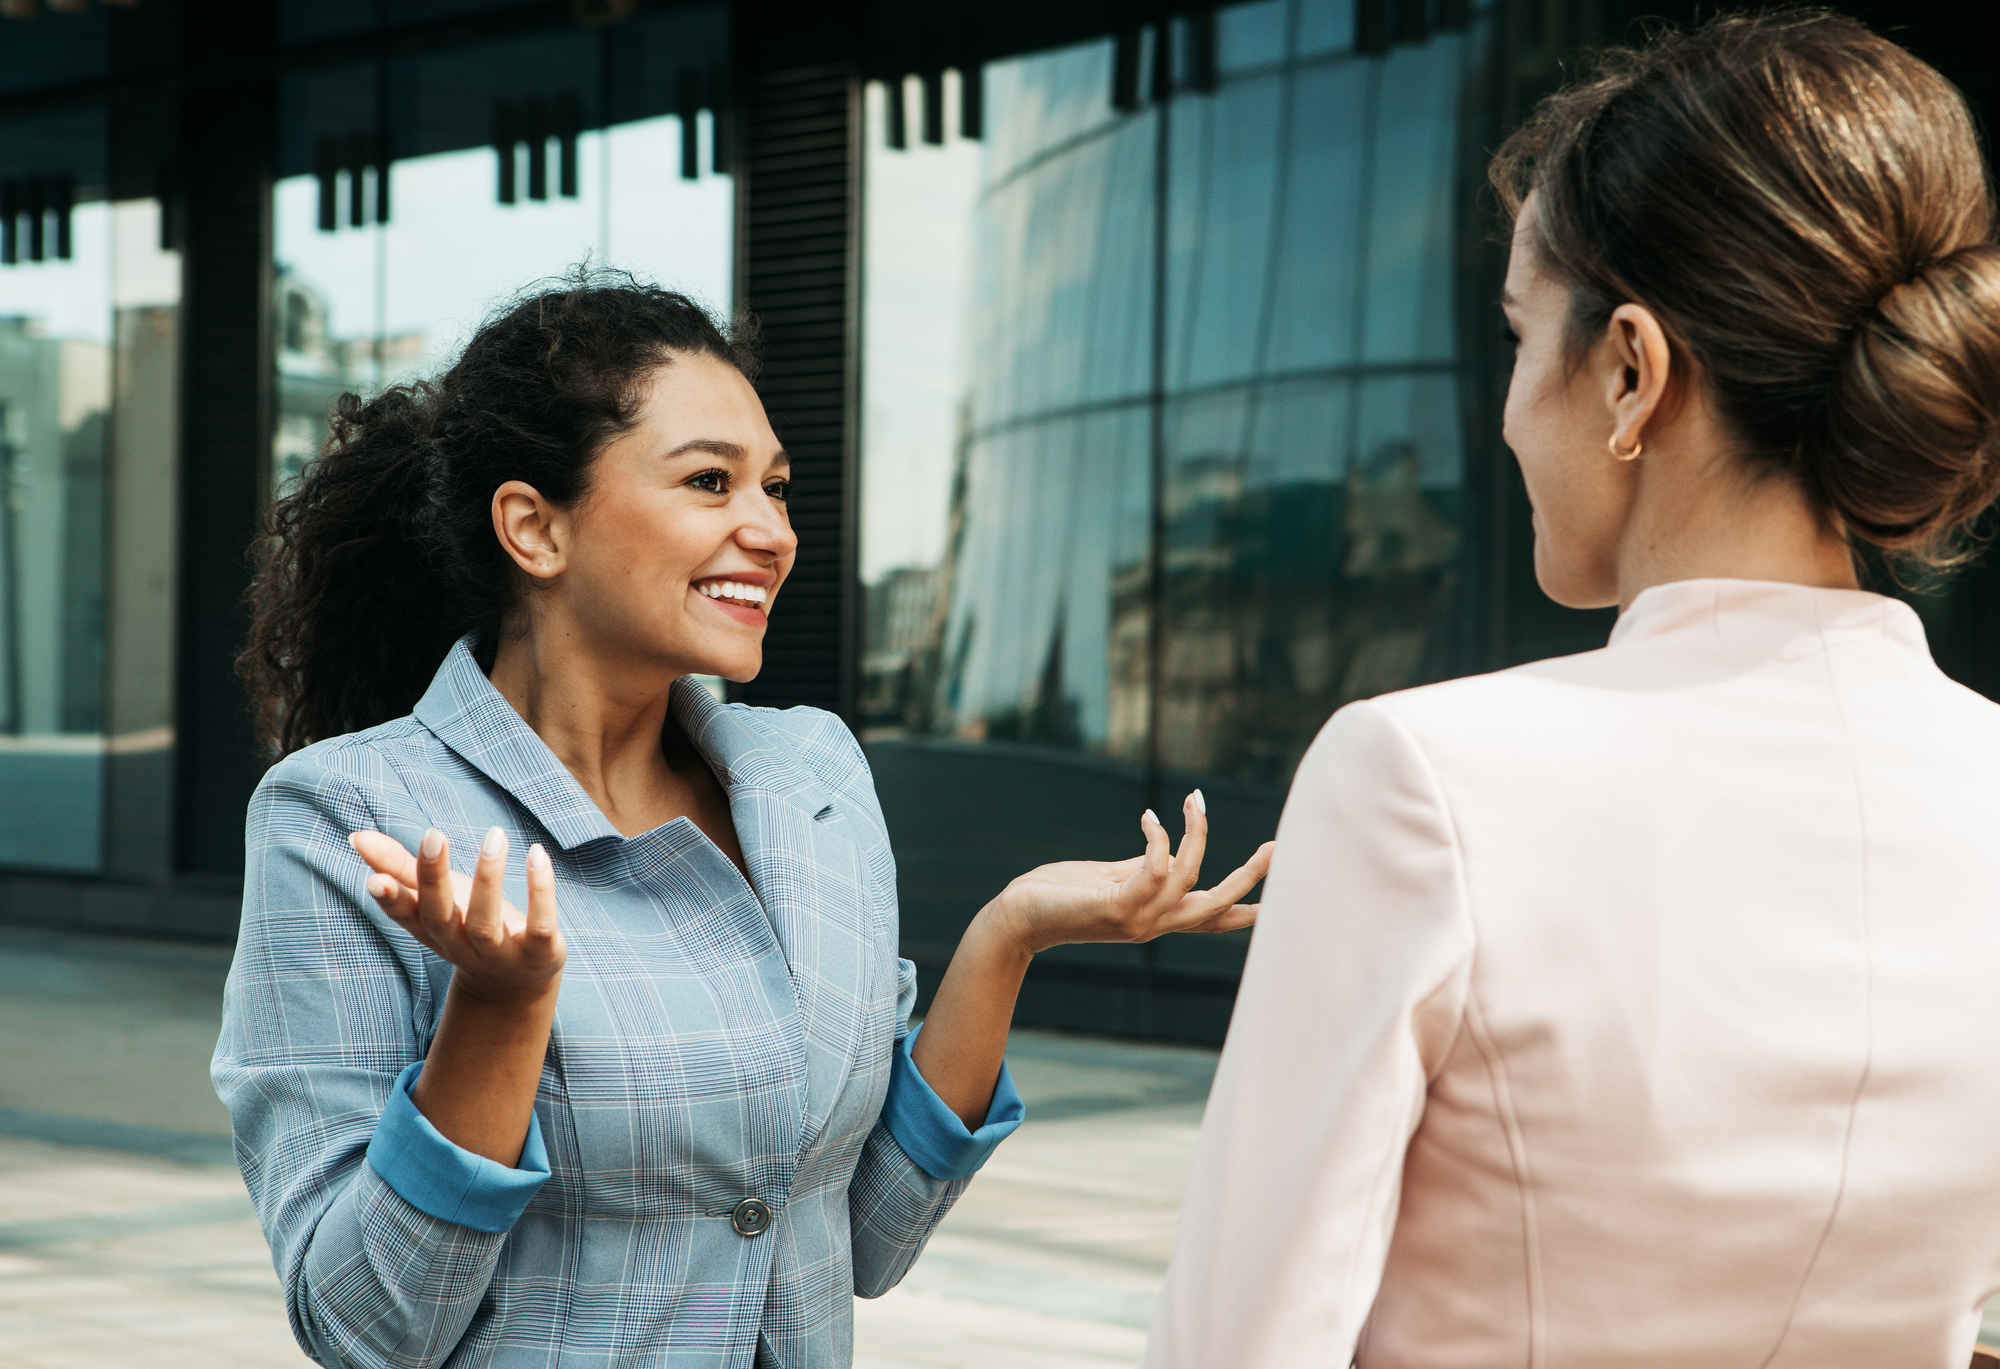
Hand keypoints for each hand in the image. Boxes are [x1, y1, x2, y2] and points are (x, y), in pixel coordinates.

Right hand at [349, 826, 564, 1006]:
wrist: (517, 982)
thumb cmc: (468, 925)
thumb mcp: (435, 897)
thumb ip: (399, 867)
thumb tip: (356, 836)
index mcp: (432, 929)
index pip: (406, 915)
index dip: (391, 900)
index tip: (375, 879)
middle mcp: (460, 945)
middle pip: (440, 917)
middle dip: (433, 879)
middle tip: (433, 835)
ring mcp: (500, 953)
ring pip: (486, 922)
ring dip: (488, 879)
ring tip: (494, 836)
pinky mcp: (539, 953)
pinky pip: (540, 925)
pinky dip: (540, 893)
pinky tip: (537, 856)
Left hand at [987, 791, 1273, 954]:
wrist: (1016, 918)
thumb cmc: (1056, 895)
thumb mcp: (1108, 879)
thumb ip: (1139, 868)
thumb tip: (1166, 853)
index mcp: (1154, 919)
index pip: (1209, 918)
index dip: (1244, 910)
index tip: (1281, 905)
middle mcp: (1153, 925)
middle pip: (1216, 906)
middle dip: (1249, 877)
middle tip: (1279, 847)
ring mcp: (1137, 920)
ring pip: (1191, 878)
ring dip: (1197, 834)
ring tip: (1195, 799)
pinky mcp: (1118, 907)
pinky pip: (1156, 868)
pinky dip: (1158, 838)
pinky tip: (1148, 817)